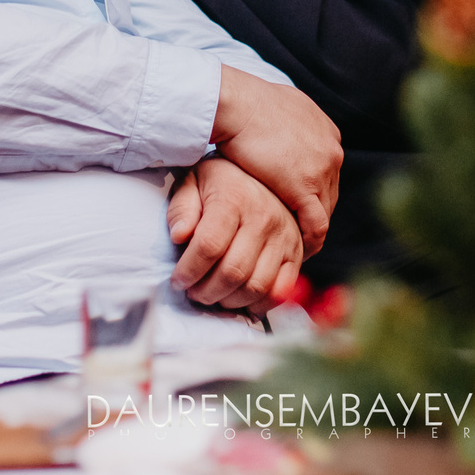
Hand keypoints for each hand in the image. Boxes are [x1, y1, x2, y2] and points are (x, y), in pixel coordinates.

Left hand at [167, 157, 303, 310]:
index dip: (189, 270)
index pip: (209, 245)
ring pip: (256, 286)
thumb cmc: (221, 184)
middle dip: (206, 291)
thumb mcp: (193, 184)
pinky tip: (239, 298)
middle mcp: (264, 217)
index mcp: (234, 198)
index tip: (177, 281)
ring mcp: (284, 237)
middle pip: (233, 271)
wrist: (265, 171)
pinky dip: (257, 304)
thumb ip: (182, 210)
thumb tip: (179, 236)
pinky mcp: (296, 253)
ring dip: (229, 301)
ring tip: (213, 294)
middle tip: (193, 292)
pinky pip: (279, 291)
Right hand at [211, 65, 340, 254]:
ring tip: (296, 247)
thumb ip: (290, 125)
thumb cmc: (247, 104)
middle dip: (314, 214)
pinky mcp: (306, 187)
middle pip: (330, 195)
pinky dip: (309, 240)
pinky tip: (295, 250)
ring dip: (312, 231)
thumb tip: (281, 131)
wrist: (237, 104)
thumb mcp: (281, 108)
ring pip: (325, 212)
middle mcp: (332, 151)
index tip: (299, 209)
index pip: (328, 174)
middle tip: (298, 233)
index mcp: (328, 134)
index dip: (314, 194)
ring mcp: (323, 170)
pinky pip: (316, 225)